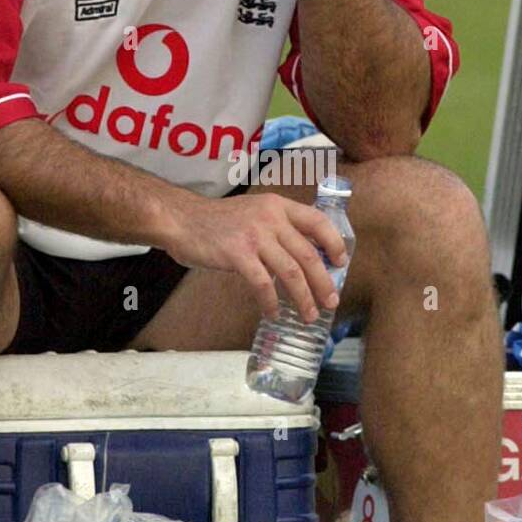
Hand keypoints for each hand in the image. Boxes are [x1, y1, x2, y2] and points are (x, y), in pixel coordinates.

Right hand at [162, 189, 348, 322]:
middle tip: (331, 301)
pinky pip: (263, 283)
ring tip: (308, 314)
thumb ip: (277, 227)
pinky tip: (273, 313)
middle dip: (323, 282)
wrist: (182, 220)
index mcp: (278, 206)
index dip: (333, 243)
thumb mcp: (254, 213)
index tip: (340, 263)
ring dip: (303, 297)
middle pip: (308, 254)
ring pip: (291, 271)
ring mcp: (254, 236)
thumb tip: (303, 256)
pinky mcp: (237, 254)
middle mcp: (270, 218)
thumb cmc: (216, 221)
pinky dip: (271, 301)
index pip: (317, 221)